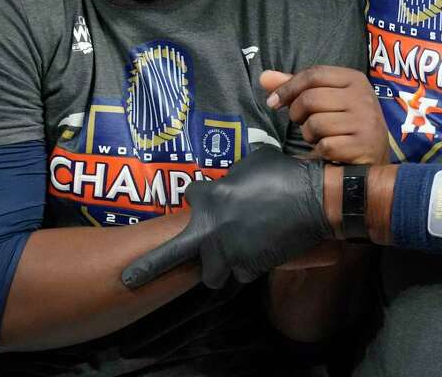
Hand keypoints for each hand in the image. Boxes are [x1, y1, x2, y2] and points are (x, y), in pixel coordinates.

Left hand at [121, 147, 331, 289]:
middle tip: (129, 279)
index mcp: (210, 197)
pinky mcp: (248, 267)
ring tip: (227, 259)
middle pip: (174, 255)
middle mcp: (211, 228)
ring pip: (211, 273)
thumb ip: (235, 173)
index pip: (188, 198)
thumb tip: (233, 175)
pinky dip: (248, 267)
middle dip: (151, 267)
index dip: (197, 198)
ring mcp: (229, 251)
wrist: (312, 200)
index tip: (198, 199)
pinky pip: (241, 273)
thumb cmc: (284, 174)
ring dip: (218, 267)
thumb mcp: (254, 161)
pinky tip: (260, 253)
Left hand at [261, 67, 389, 164]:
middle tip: (302, 122)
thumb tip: (263, 77)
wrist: (375, 155)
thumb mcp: (326, 98)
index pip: (314, 74)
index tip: (273, 102)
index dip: (288, 87)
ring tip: (320, 136)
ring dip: (309, 134)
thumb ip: (296, 87)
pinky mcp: (362, 145)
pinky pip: (325, 145)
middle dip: (297, 114)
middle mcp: (363, 97)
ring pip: (315, 123)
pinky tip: (330, 149)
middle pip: (311, 99)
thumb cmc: (345, 122)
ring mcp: (365, 121)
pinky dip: (320, 150)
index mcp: (354, 79)